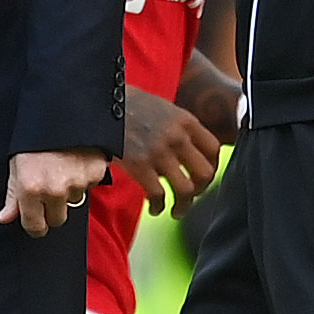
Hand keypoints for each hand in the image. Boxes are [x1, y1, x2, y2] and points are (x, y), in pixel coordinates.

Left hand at [0, 148, 109, 236]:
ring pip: (74, 202)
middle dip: (52, 209)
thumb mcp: (16, 164)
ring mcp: (77, 183)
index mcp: (31, 189)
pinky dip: (83, 178)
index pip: (35, 227)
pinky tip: (75, 162)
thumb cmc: (34, 137)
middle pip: (57, 219)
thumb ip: (12, 196)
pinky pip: (89, 187)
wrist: (61, 112)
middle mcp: (54, 190)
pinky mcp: (95, 175)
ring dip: (68, 191)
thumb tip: (4, 218)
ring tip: (61, 167)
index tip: (36, 221)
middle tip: (48, 186)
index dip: (35, 225)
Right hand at [114, 86, 222, 216]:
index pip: (214, 149)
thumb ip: (178, 126)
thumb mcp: (162, 107)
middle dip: (201, 189)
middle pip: (205, 173)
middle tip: (192, 195)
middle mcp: (177, 137)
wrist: (99, 103)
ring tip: (177, 210)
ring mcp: (159, 153)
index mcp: (185, 121)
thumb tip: (188, 147)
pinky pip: (158, 195)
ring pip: (186, 190)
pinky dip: (159, 206)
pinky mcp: (140, 166)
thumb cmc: (127, 104)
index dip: (213, 166)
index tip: (205, 175)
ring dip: (183, 205)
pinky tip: (154, 208)